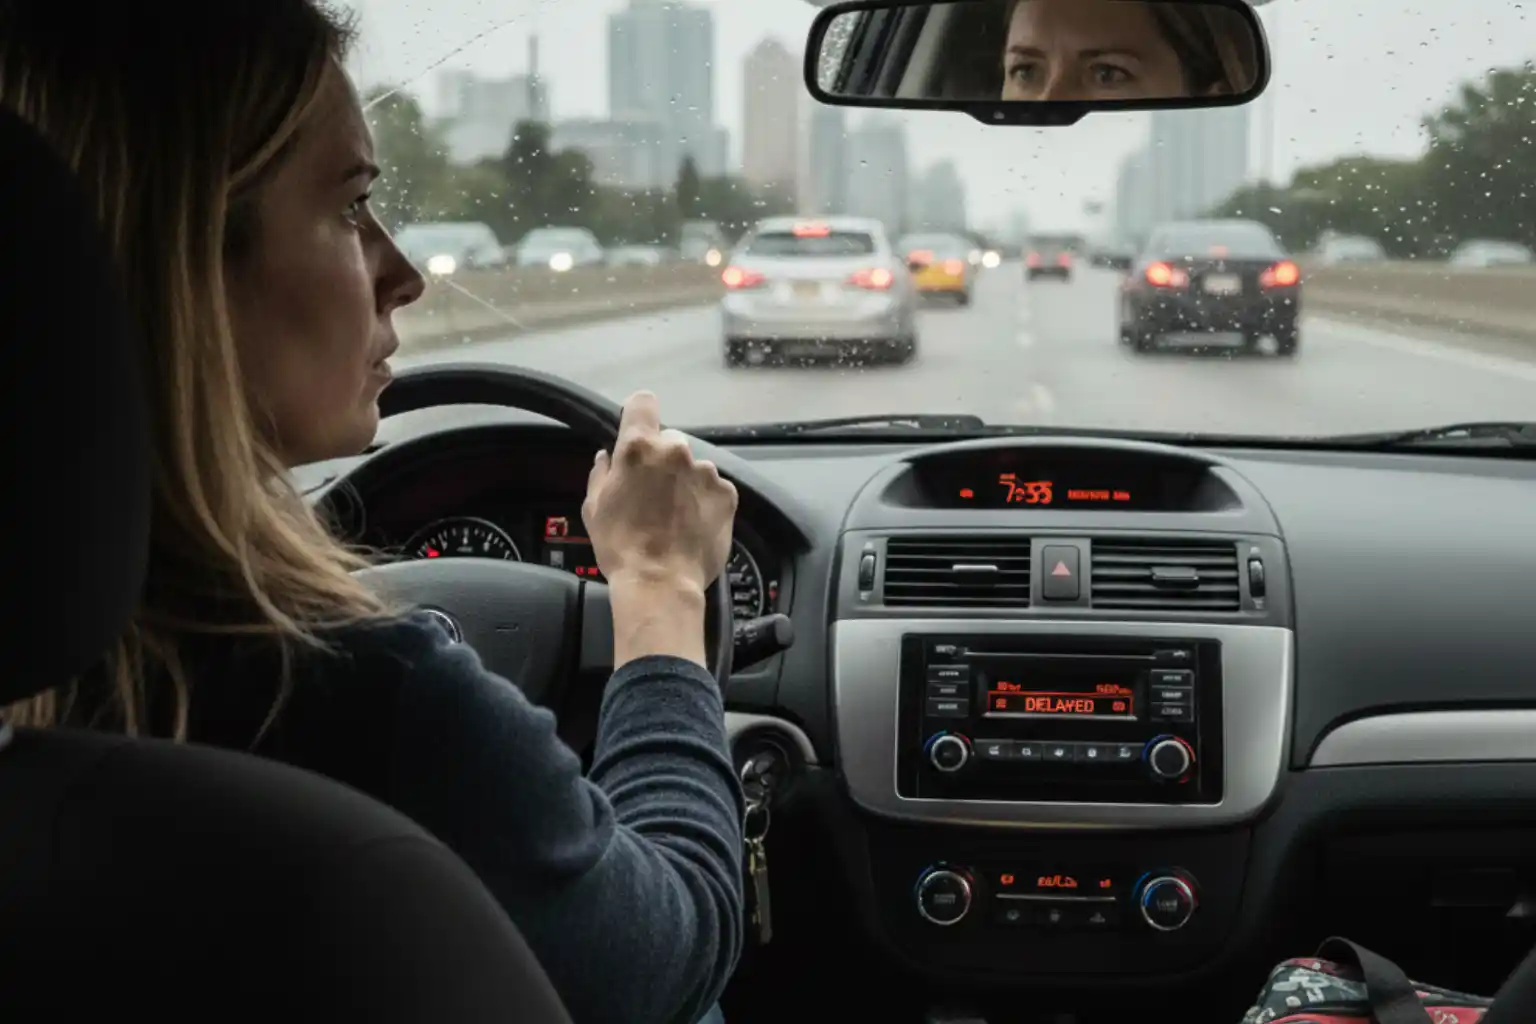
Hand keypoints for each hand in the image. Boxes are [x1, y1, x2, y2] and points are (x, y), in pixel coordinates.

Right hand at [583, 392, 737, 666]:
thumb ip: (602, 473)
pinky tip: (693, 524)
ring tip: (675, 516)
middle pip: (669, 441)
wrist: (661, 584)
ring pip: (693, 467)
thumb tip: (607, 458)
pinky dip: (705, 501)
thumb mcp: (595, 507)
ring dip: (685, 482)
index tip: (637, 430)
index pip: (643, 402)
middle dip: (662, 461)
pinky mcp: (727, 494)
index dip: (639, 414)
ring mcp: (706, 472)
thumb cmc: (621, 546)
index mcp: (639, 447)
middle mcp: (676, 451)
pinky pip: (713, 488)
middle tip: (653, 493)